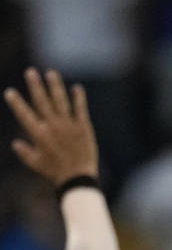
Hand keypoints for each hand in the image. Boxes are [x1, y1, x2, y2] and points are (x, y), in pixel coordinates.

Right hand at [4, 68, 98, 185]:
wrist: (78, 177)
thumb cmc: (54, 172)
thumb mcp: (35, 163)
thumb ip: (24, 152)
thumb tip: (15, 143)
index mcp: (38, 134)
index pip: (24, 114)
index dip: (16, 103)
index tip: (10, 91)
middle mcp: (53, 127)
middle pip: (42, 102)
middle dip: (35, 86)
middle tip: (30, 71)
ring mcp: (69, 125)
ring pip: (61, 101)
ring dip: (55, 86)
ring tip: (50, 73)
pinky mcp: (83, 127)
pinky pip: (80, 109)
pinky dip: (78, 98)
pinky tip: (76, 88)